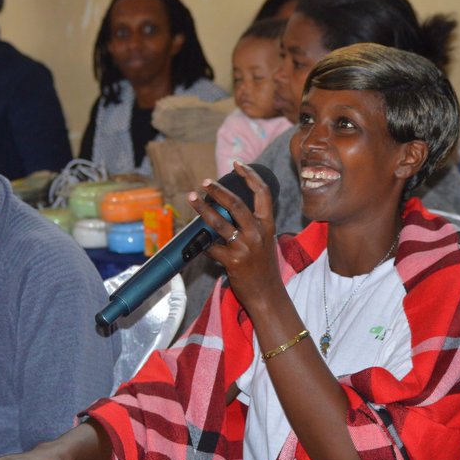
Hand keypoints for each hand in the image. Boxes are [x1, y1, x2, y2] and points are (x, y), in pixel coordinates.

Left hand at [187, 161, 283, 311]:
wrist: (268, 295)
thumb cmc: (264, 268)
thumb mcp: (264, 242)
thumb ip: (251, 226)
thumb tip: (226, 209)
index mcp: (268, 225)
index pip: (262, 192)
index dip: (250, 175)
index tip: (237, 164)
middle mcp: (258, 233)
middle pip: (236, 203)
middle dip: (218, 190)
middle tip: (204, 182)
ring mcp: (245, 247)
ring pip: (219, 222)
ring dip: (202, 208)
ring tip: (191, 198)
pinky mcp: (233, 261)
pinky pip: (211, 247)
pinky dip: (202, 244)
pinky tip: (196, 243)